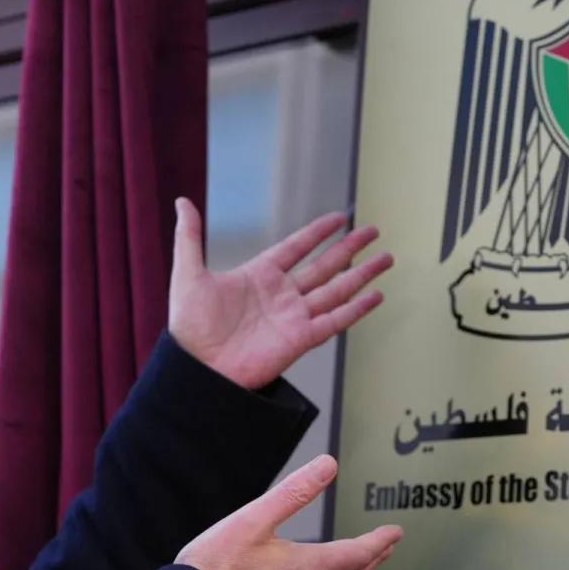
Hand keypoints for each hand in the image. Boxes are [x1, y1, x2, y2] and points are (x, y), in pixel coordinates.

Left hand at [168, 198, 393, 389]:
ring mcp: (293, 317)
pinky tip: (375, 295)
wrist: (197, 367)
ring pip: (336, 290)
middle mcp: (281, 294)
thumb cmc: (189, 325)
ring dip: (361, 274)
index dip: (317, 233)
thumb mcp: (188, 273)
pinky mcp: (300, 339)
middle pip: (324, 266)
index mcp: (259, 275)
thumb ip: (190, 236)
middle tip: (372, 231)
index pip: (296, 247)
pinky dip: (356, 309)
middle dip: (350, 248)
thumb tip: (182, 202)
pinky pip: (334, 321)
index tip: (339, 218)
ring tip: (386, 258)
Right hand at [176, 454, 401, 569]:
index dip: (379, 540)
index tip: (395, 531)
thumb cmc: (216, 566)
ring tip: (361, 563)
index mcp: (306, 566)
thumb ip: (293, 491)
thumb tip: (326, 466)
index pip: (356, 553)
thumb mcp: (254, 517)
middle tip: (387, 547)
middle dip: (373, 558)